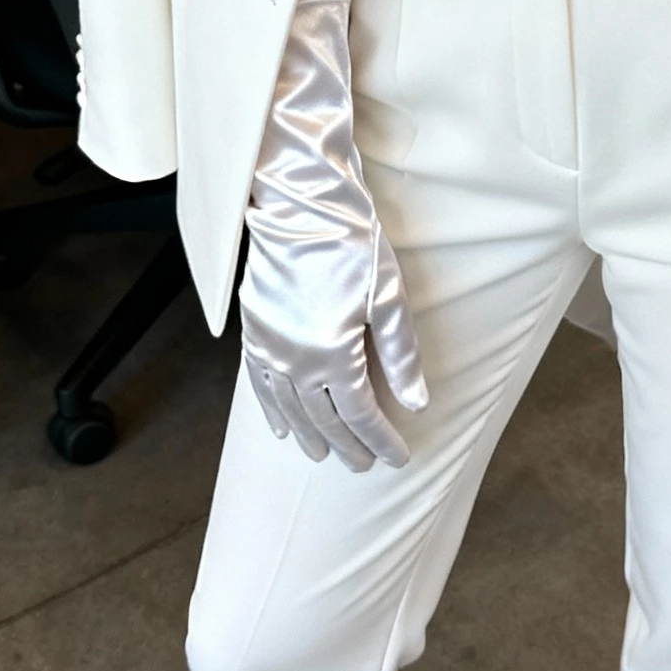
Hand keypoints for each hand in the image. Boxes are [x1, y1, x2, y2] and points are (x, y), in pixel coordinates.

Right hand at [239, 0, 427, 469]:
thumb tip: (416, 404)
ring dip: (309, 436)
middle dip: (348, 445)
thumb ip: (400, 355)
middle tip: (364, 466)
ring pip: (290, 409)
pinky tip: (281, 426)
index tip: (397, 459)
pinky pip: (260, 386)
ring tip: (324, 455)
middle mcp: (295, 359)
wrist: (300, 205)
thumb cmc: (351, 244)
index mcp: (333, 353)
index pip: (360, 414)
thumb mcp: (388, 298)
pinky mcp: (253, 331)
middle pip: (324, 418)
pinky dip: (272, 412)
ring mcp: (269, 347)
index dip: (380, 440)